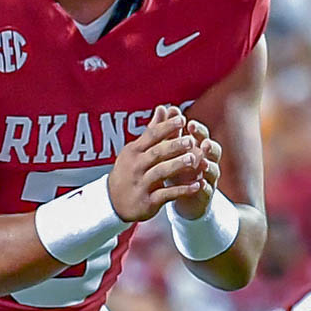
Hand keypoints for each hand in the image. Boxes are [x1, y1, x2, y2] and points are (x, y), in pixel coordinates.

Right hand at [107, 105, 205, 221]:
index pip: (151, 135)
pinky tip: (196, 186)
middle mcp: (136, 166)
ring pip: (161, 172)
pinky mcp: (147, 201)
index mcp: (134, 151)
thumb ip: (152, 130)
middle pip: (156, 153)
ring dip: (178, 165)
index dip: (166, 127)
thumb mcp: (136, 150)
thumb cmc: (129, 171)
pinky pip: (166, 194)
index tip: (182, 118)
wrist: (113, 202)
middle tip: (191, 140)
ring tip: (195, 160)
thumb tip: (163, 107)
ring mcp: (141, 184)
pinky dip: (182, 191)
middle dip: (174, 146)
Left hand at [171, 119, 220, 219]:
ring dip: (210, 166)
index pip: (202, 135)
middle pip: (214, 150)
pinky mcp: (205, 194)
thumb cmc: (177, 170)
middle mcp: (207, 161)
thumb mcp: (171, 150)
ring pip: (214, 170)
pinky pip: (208, 190)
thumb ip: (168, 130)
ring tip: (204, 163)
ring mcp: (208, 178)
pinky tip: (200, 184)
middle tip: (204, 143)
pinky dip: (205, 186)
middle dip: (210, 146)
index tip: (190, 124)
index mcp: (198, 148)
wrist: (182, 198)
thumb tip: (163, 107)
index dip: (199, 130)